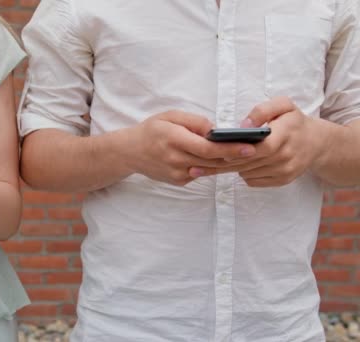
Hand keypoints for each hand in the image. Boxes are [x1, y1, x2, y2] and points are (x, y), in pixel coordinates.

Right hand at [126, 111, 256, 185]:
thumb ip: (194, 121)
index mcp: (174, 139)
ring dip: (228, 164)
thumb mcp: (170, 116)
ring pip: (210, 170)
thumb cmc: (151, 130)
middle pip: (213, 161)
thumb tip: (215, 129)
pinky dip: (212, 167)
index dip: (231, 149)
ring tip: (246, 155)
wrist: (129, 152)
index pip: (208, 148)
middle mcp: (176, 159)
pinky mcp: (178, 181)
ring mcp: (177, 173)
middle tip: (258, 151)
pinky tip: (224, 160)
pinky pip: (200, 174)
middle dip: (236, 157)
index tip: (251, 147)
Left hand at [214, 97, 326, 186]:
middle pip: (251, 162)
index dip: (242, 150)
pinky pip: (253, 181)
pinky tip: (239, 164)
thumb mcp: (284, 105)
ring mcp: (285, 171)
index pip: (264, 147)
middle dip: (229, 160)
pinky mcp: (282, 180)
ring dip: (234, 167)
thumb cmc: (294, 121)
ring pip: (249, 173)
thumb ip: (263, 110)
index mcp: (286, 134)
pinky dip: (244, 173)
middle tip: (209, 158)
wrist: (316, 143)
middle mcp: (287, 155)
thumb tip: (244, 125)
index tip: (225, 149)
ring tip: (221, 159)